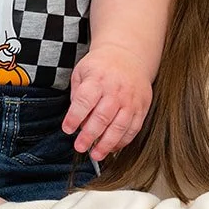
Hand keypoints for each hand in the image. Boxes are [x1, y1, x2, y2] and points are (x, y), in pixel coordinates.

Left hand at [62, 43, 151, 160]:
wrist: (128, 54)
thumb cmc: (101, 66)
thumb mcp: (82, 72)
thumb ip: (77, 94)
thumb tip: (76, 120)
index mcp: (97, 79)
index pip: (84, 101)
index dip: (74, 117)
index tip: (67, 129)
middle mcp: (115, 90)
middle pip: (102, 117)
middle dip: (89, 135)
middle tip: (79, 147)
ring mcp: (130, 100)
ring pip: (120, 126)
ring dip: (107, 144)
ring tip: (96, 154)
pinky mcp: (141, 107)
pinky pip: (134, 128)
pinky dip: (123, 141)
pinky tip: (112, 147)